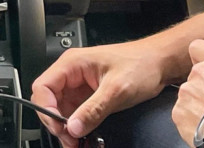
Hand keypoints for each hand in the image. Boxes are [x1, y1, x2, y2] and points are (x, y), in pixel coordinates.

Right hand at [30, 40, 171, 147]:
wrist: (160, 63)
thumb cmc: (141, 64)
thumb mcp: (117, 90)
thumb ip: (93, 110)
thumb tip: (73, 127)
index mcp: (73, 63)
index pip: (43, 87)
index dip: (46, 109)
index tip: (59, 126)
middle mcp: (73, 73)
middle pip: (49, 101)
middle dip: (57, 122)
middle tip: (71, 139)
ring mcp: (80, 85)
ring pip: (61, 110)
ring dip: (67, 127)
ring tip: (78, 142)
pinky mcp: (89, 95)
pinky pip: (75, 113)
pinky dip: (78, 127)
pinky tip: (84, 136)